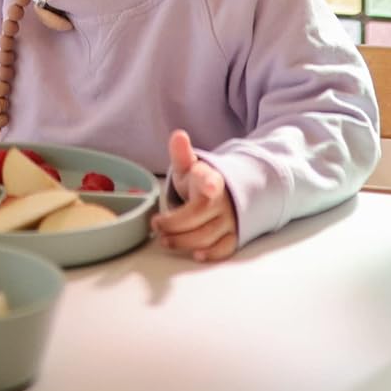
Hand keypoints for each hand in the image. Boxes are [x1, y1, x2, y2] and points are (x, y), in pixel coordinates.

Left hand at [150, 129, 238, 262]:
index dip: (210, 183)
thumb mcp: (190, 166)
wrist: (228, 194)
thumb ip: (182, 154)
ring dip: (183, 241)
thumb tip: (178, 135)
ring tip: (164, 239)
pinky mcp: (234, 236)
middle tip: (156, 225)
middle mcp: (222, 201)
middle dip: (174, 224)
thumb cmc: (201, 181)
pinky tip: (195, 255)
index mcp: (211, 179)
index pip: (211, 180)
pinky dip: (211, 254)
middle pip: (198, 216)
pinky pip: (225, 248)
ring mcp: (230, 220)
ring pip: (207, 235)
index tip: (209, 186)